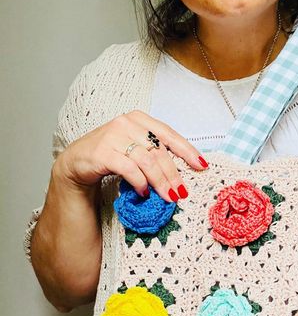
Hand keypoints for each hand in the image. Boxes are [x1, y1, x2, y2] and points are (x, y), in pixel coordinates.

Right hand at [55, 110, 208, 202]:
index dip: (187, 150)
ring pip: (147, 161)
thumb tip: (181, 173)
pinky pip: (129, 168)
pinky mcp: (102, 152)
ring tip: (167, 197)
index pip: (169, 134)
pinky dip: (140, 182)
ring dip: (160, 182)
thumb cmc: (110, 157)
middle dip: (174, 174)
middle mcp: (126, 123)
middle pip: (159, 151)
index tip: (202, 165)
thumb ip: (155, 153)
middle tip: (181, 192)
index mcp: (139, 119)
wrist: (77, 163)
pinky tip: (144, 192)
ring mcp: (113, 136)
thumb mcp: (135, 150)